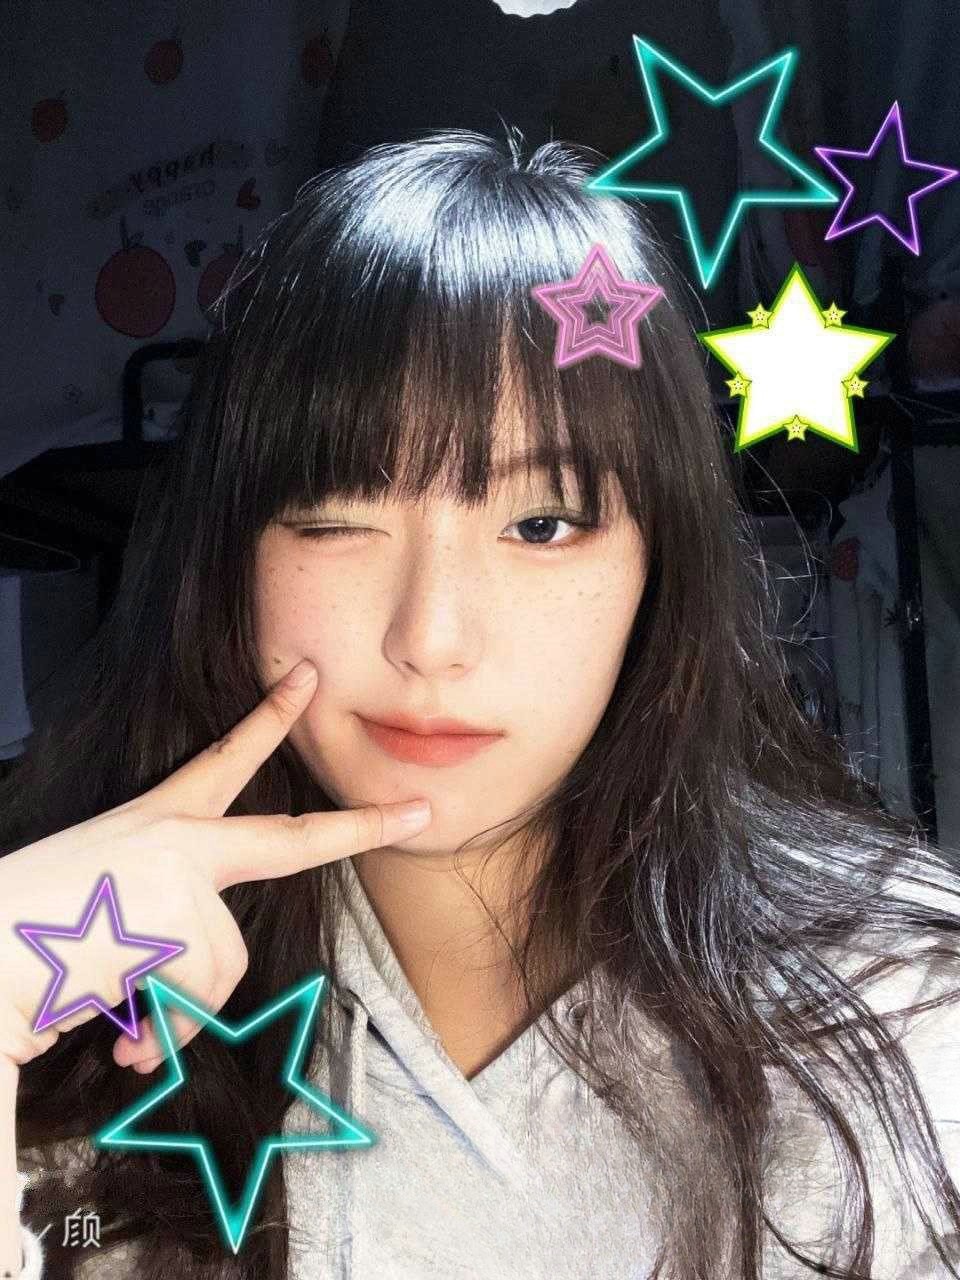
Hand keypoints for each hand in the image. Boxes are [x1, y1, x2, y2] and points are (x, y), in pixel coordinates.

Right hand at [0, 659, 431, 1073]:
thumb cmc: (19, 936)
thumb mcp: (97, 915)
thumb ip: (154, 947)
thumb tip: (156, 1036)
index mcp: (151, 824)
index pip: (221, 759)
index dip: (268, 718)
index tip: (306, 678)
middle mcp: (172, 842)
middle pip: (289, 840)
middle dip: (363, 825)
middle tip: (421, 812)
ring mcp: (180, 883)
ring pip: (223, 967)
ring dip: (174, 1011)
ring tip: (118, 1013)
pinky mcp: (181, 928)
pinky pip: (199, 1004)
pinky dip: (161, 1036)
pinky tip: (117, 1035)